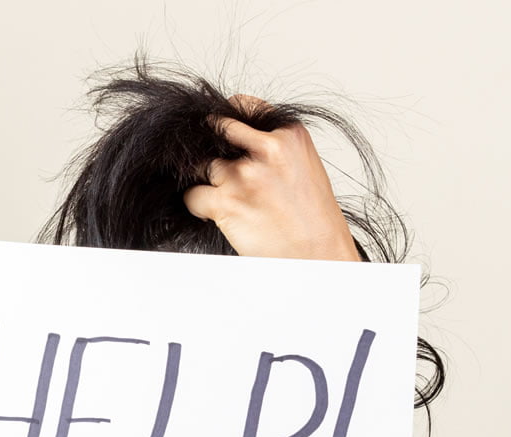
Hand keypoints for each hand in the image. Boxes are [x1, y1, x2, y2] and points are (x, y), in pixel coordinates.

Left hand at [182, 95, 360, 262]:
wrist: (318, 255)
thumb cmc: (312, 217)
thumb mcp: (302, 166)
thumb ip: (272, 146)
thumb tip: (231, 136)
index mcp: (290, 134)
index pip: (242, 106)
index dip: (224, 119)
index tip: (218, 129)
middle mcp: (268, 149)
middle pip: (214, 131)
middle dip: (208, 147)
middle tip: (211, 165)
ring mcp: (245, 174)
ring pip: (201, 166)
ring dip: (205, 181)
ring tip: (226, 198)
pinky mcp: (227, 202)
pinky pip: (192, 195)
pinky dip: (197, 205)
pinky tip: (215, 215)